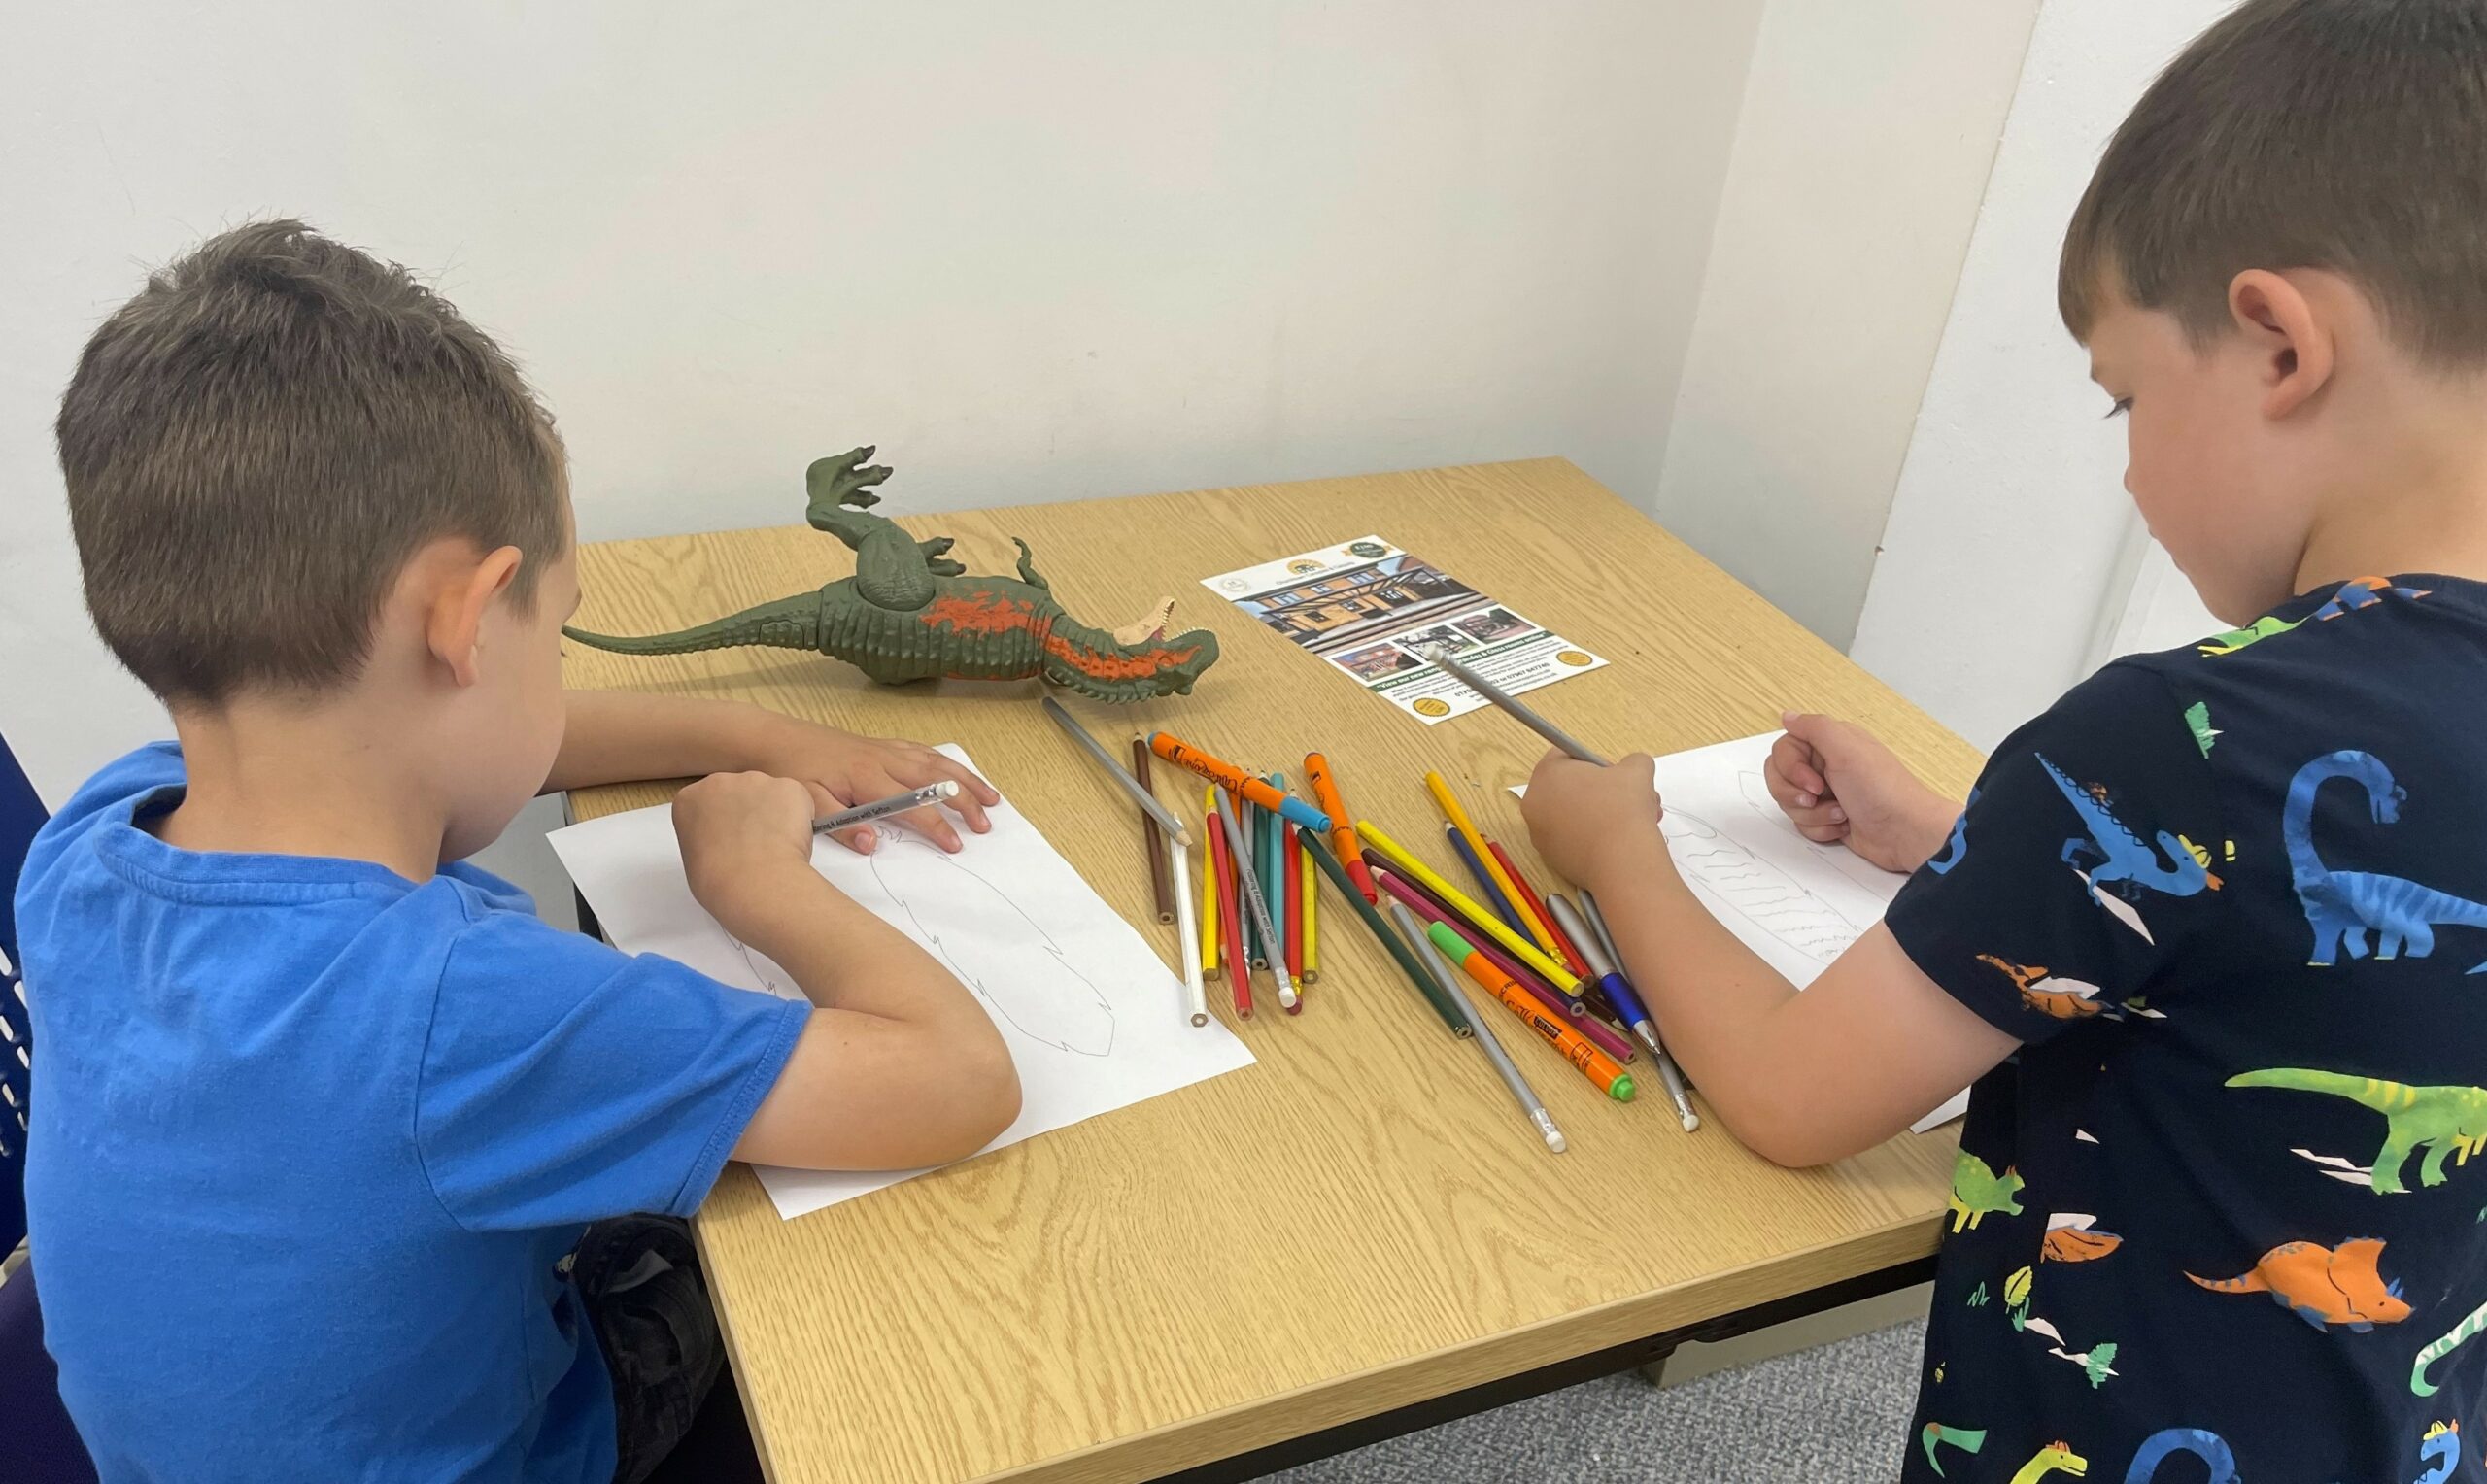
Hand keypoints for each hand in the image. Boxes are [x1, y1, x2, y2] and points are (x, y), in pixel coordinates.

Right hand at [673, 771, 837, 934]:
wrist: (753, 883)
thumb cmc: (720, 882)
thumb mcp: (694, 858)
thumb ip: (707, 837)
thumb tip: (727, 842)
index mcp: (690, 799)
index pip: (708, 803)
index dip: (724, 822)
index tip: (731, 839)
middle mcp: (719, 782)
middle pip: (738, 792)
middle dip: (748, 812)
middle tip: (757, 844)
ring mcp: (755, 780)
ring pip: (769, 794)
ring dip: (774, 813)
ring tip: (775, 846)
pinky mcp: (788, 786)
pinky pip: (797, 800)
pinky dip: (799, 817)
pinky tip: (792, 840)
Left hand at [749, 716, 1000, 853]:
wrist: (771, 738)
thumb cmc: (788, 773)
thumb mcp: (805, 805)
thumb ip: (840, 825)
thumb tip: (872, 844)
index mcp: (865, 778)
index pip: (911, 805)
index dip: (936, 826)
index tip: (957, 845)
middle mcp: (882, 760)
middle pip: (935, 779)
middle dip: (965, 800)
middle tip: (987, 824)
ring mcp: (883, 749)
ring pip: (935, 761)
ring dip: (966, 778)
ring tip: (992, 797)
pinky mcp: (879, 744)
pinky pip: (922, 750)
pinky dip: (945, 760)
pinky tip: (957, 770)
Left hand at [1520, 749, 1666, 889]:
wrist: (1622, 861)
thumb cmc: (1623, 808)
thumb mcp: (1637, 769)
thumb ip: (1633, 761)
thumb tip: (1634, 768)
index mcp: (1546, 774)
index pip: (1568, 757)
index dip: (1596, 763)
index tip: (1617, 776)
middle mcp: (1535, 804)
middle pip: (1571, 788)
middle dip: (1602, 791)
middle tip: (1627, 798)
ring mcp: (1540, 835)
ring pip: (1575, 815)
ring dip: (1602, 814)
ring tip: (1633, 821)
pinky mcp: (1552, 859)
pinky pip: (1574, 839)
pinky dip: (1594, 837)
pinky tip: (1619, 840)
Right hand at [1767, 712, 1960, 872]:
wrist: (1904, 833)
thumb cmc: (1881, 790)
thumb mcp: (1846, 749)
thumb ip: (1813, 727)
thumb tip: (1787, 716)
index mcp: (1829, 743)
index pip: (1783, 750)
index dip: (1790, 769)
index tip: (1814, 783)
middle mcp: (1825, 765)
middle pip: (1780, 778)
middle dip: (1795, 795)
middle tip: (1819, 798)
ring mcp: (1826, 793)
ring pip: (1790, 803)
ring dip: (1813, 814)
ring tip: (1841, 814)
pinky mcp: (1828, 817)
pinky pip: (1803, 823)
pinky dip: (1821, 828)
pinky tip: (1844, 826)